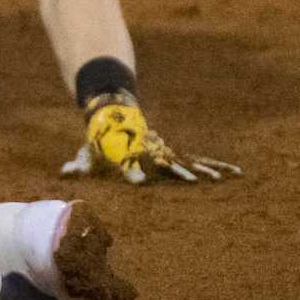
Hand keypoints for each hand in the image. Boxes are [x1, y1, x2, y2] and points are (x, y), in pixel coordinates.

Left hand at [60, 95, 239, 183]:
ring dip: (207, 170)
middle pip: (167, 164)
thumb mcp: (87, 154)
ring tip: (225, 179)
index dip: (133, 174)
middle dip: (179, 173)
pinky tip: (236, 173)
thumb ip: (77, 166)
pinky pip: (199, 161)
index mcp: (130, 157)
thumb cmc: (100, 143)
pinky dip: (218, 166)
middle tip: (193, 182)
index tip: (138, 183)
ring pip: (189, 161)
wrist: (116, 116)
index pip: (131, 167)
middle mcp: (151, 154)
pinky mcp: (175, 154)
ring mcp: (166, 153)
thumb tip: (63, 173)